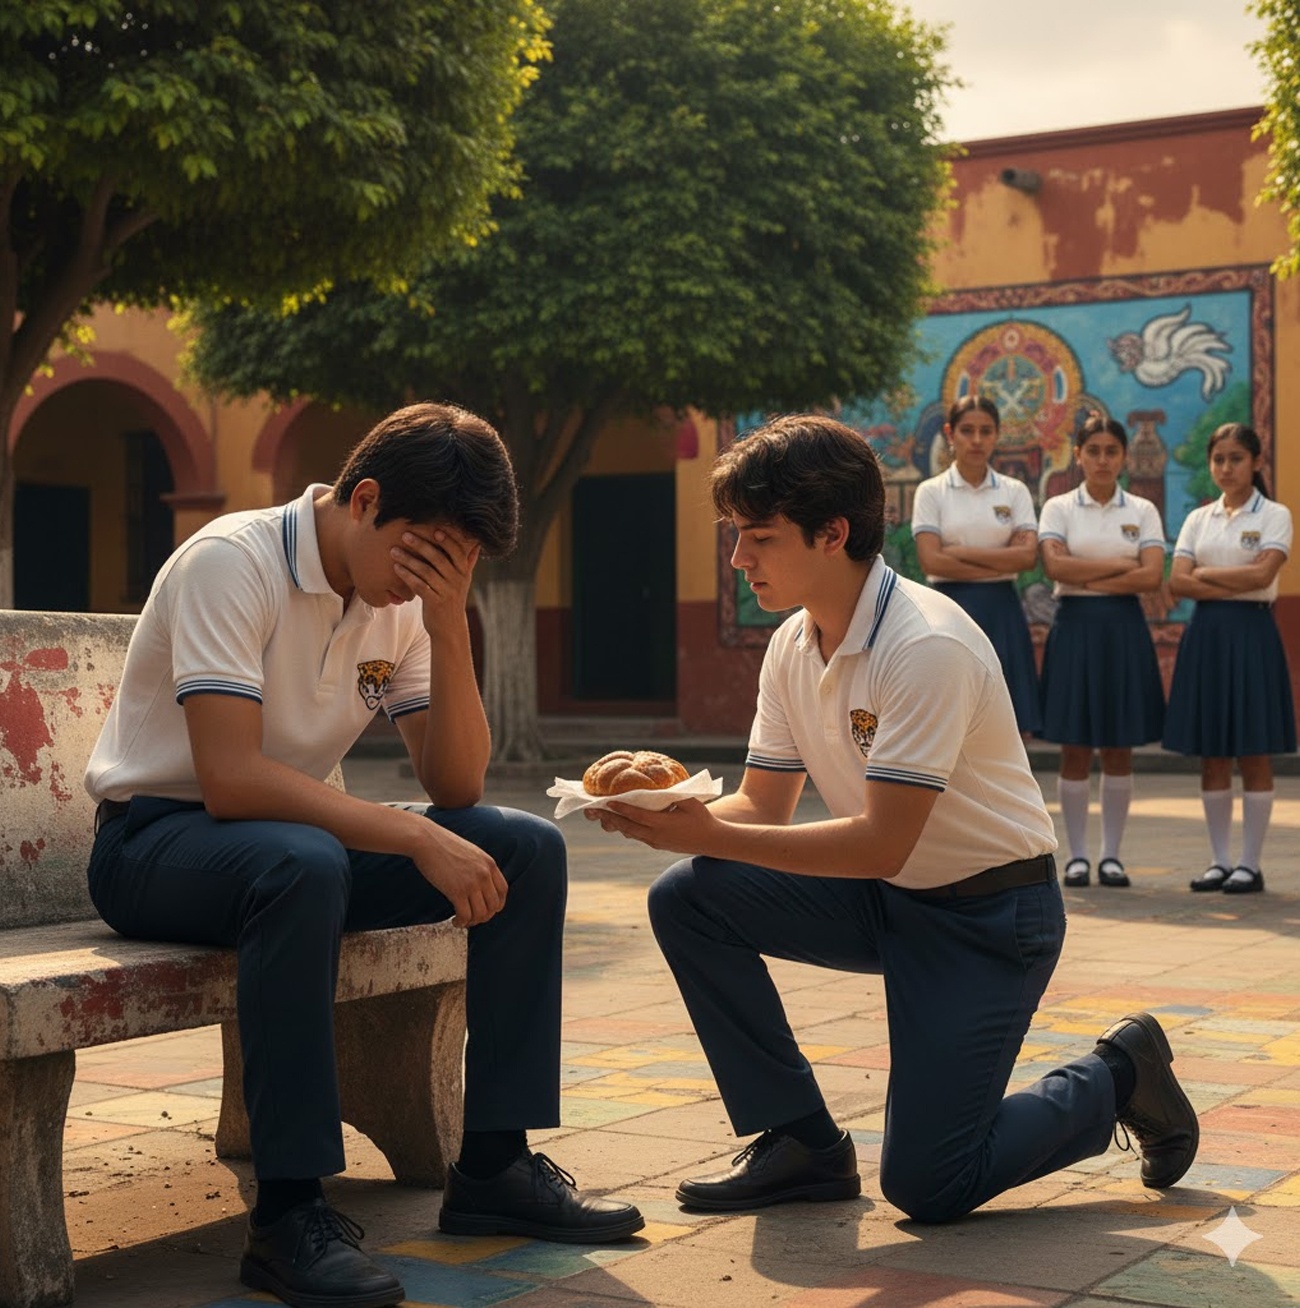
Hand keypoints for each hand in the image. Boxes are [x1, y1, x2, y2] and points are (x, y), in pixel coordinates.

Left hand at [391, 527, 479, 632]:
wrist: (449, 628)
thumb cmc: (452, 599)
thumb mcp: (463, 581)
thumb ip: (467, 561)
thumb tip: (476, 542)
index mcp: (463, 572)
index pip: (457, 552)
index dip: (446, 541)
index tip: (433, 530)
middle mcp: (457, 581)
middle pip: (439, 559)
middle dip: (421, 545)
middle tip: (405, 535)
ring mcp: (446, 592)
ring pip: (426, 572)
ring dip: (409, 559)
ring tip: (394, 550)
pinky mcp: (434, 603)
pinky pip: (419, 586)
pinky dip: (407, 576)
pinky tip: (396, 568)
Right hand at [412, 826, 507, 926]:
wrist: (426, 840)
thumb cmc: (443, 845)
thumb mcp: (470, 852)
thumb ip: (479, 866)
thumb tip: (479, 885)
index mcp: (489, 863)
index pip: (503, 890)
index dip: (497, 904)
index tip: (487, 909)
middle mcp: (484, 874)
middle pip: (494, 906)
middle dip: (484, 916)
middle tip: (472, 918)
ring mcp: (472, 883)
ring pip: (481, 914)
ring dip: (472, 922)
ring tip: (462, 921)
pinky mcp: (457, 891)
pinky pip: (466, 916)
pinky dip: (461, 923)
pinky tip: (455, 921)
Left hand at [584, 797, 715, 854]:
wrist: (712, 841)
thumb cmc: (702, 818)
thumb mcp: (690, 802)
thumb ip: (674, 794)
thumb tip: (659, 785)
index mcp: (663, 824)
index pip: (637, 815)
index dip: (621, 808)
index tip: (607, 802)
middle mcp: (656, 836)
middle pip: (627, 827)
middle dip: (610, 818)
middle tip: (594, 811)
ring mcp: (656, 842)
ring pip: (631, 833)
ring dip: (616, 824)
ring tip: (603, 816)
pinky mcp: (658, 846)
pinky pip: (638, 836)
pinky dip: (627, 828)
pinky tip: (620, 822)